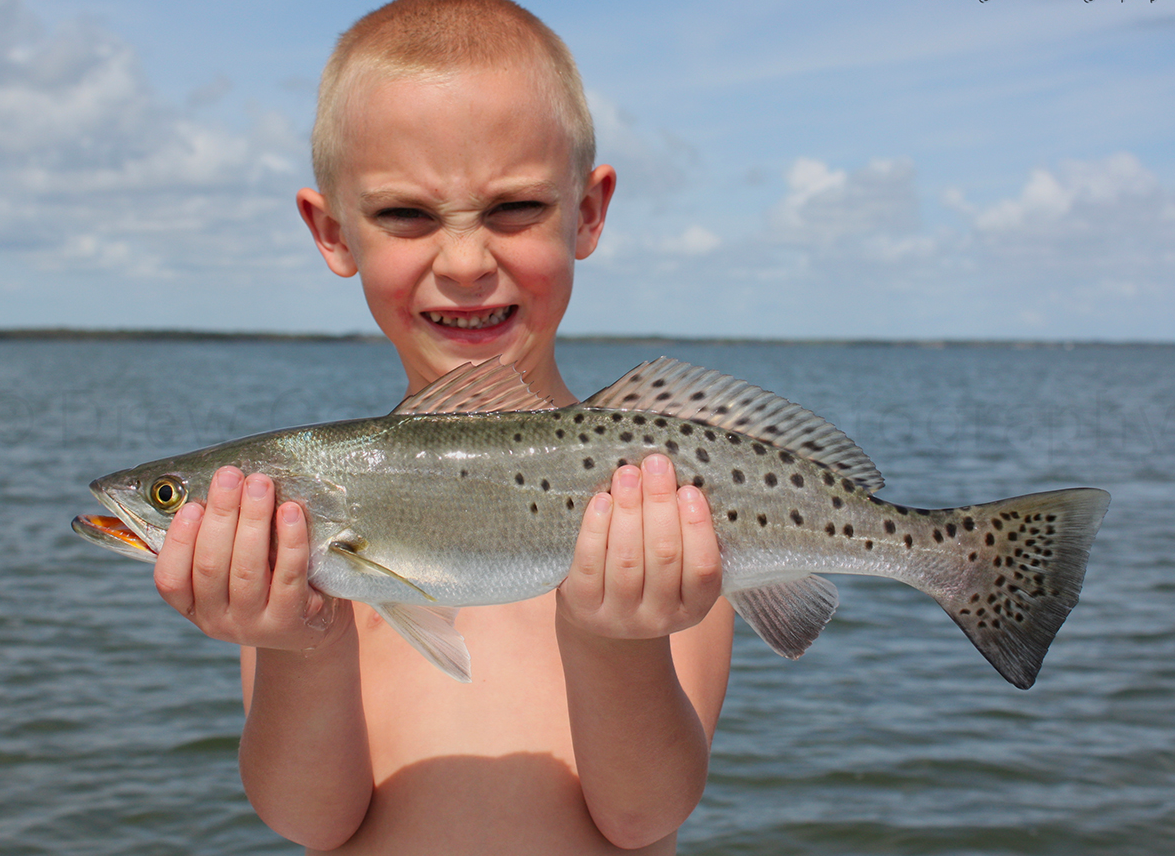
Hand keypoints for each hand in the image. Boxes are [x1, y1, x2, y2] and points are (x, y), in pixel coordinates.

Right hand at [153, 466, 352, 651]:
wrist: (310, 625)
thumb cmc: (266, 582)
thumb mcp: (233, 568)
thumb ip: (221, 538)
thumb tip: (220, 486)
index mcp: (193, 605)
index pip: (170, 579)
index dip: (178, 542)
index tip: (192, 506)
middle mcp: (217, 620)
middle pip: (211, 565)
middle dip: (220, 515)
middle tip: (230, 476)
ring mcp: (253, 624)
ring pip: (247, 568)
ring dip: (253, 520)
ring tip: (260, 484)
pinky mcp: (289, 620)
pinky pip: (288, 575)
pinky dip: (290, 540)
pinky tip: (291, 511)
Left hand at [558, 454, 722, 639]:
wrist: (604, 615)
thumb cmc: (648, 577)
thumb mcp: (676, 568)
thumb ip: (682, 533)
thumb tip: (675, 479)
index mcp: (694, 607)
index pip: (703, 568)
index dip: (697, 527)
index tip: (689, 489)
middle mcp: (660, 618)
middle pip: (663, 556)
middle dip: (659, 504)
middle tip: (655, 465)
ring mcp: (620, 616)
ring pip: (627, 558)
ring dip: (628, 509)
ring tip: (628, 475)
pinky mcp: (585, 607)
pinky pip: (590, 563)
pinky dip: (596, 528)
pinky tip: (602, 501)